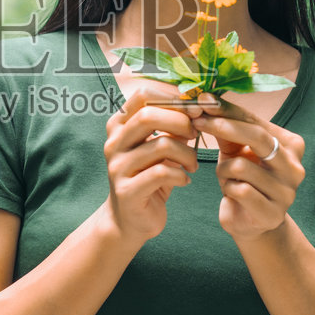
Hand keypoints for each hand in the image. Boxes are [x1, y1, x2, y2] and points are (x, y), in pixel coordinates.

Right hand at [102, 82, 203, 242]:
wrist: (130, 220)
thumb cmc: (149, 176)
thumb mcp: (158, 146)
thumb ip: (171, 124)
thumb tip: (199, 103)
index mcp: (119, 125)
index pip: (143, 94)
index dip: (174, 97)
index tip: (196, 108)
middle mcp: (114, 143)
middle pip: (149, 115)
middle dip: (181, 121)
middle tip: (196, 134)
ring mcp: (117, 167)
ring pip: (161, 145)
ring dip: (187, 153)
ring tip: (193, 164)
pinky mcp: (127, 191)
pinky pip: (161, 173)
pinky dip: (181, 175)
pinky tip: (185, 180)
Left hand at [191, 93, 305, 241]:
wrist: (249, 221)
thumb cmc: (242, 179)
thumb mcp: (235, 149)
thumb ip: (226, 126)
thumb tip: (205, 99)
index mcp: (291, 145)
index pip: (257, 121)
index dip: (228, 110)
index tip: (202, 101)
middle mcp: (295, 167)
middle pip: (257, 137)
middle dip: (223, 126)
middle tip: (198, 121)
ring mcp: (287, 192)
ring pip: (242, 167)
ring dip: (224, 170)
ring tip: (226, 177)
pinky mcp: (273, 213)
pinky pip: (239, 191)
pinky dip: (228, 188)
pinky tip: (231, 192)